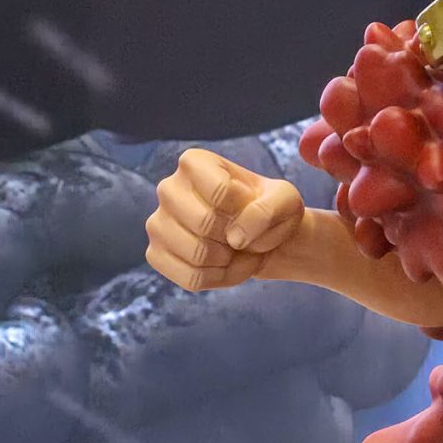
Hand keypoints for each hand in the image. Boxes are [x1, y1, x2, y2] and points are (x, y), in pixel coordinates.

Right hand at [145, 148, 305, 292]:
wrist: (257, 237)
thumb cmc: (269, 210)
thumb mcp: (286, 200)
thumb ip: (268, 209)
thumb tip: (235, 237)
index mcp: (194, 162)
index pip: (221, 191)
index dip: (247, 209)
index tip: (251, 207)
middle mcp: (168, 188)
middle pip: (204, 224)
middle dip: (236, 238)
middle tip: (245, 236)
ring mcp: (157, 223)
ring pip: (197, 255)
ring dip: (230, 261)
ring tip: (237, 251)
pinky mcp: (156, 254)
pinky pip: (190, 279)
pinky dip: (218, 279)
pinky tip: (224, 266)